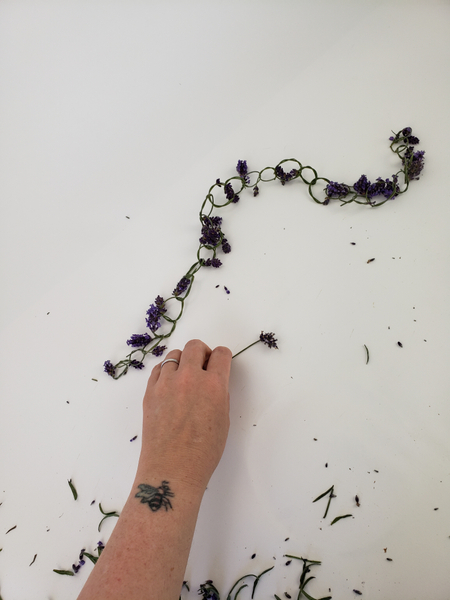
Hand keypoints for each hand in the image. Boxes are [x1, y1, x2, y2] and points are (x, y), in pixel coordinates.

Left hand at [136, 339, 231, 493]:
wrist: (172, 469)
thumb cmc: (203, 452)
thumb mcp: (223, 420)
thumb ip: (219, 394)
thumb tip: (214, 381)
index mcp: (214, 386)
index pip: (221, 354)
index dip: (222, 357)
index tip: (220, 363)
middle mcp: (190, 378)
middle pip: (195, 346)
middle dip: (202, 353)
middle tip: (202, 366)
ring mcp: (166, 383)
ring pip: (174, 355)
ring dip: (182, 362)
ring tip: (184, 378)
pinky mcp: (150, 391)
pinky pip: (159, 369)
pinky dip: (166, 372)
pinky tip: (170, 385)